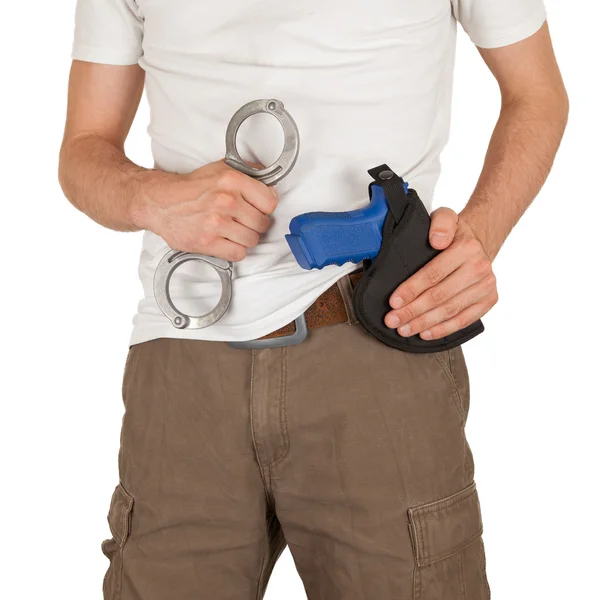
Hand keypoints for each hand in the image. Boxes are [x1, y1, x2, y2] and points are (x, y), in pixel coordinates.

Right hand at [135, 160, 276, 261]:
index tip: (259, 208)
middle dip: (255, 224)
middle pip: (262, 223)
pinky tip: (227, 241)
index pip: (270, 202)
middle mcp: (226, 201)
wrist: (161, 202)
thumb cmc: (191, 188)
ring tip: (234, 231)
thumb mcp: (220, 169)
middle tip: (244, 221)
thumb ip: (248, 173)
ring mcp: (217, 223)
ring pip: (252, 240)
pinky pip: (238, 253)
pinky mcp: (208, 242)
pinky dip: (235, 250)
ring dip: (245, 238)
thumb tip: (270, 182)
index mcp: (232, 181)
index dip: (265, 207)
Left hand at [384, 208, 497, 339]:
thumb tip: (436, 239)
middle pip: (439, 296)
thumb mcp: (446, 217)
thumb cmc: (456, 233)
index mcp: (466, 249)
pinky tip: (426, 333)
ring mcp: (486, 286)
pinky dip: (444, 329)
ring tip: (405, 329)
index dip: (411, 290)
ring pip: (450, 310)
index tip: (394, 302)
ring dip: (425, 323)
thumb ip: (440, 223)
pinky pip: (465, 319)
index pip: (433, 274)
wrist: (481, 241)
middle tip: (393, 320)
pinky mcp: (489, 300)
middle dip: (413, 311)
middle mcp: (479, 268)